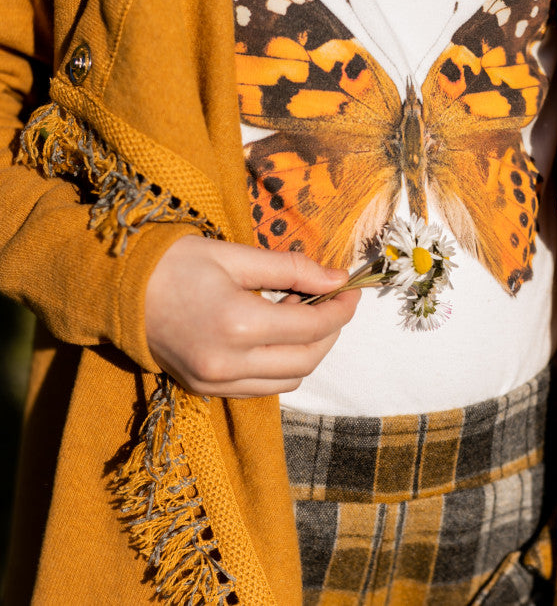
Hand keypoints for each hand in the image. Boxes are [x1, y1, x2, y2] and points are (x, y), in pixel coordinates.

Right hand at [145, 235, 359, 396]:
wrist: (114, 291)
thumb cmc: (173, 263)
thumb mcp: (233, 255)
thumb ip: (290, 267)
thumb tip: (336, 278)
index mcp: (237, 324)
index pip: (312, 326)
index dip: (341, 308)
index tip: (352, 290)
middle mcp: (228, 364)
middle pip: (307, 360)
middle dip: (331, 331)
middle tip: (332, 301)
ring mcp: (215, 383)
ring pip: (288, 380)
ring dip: (309, 352)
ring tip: (302, 316)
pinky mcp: (205, 390)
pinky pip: (262, 388)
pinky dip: (281, 366)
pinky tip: (277, 337)